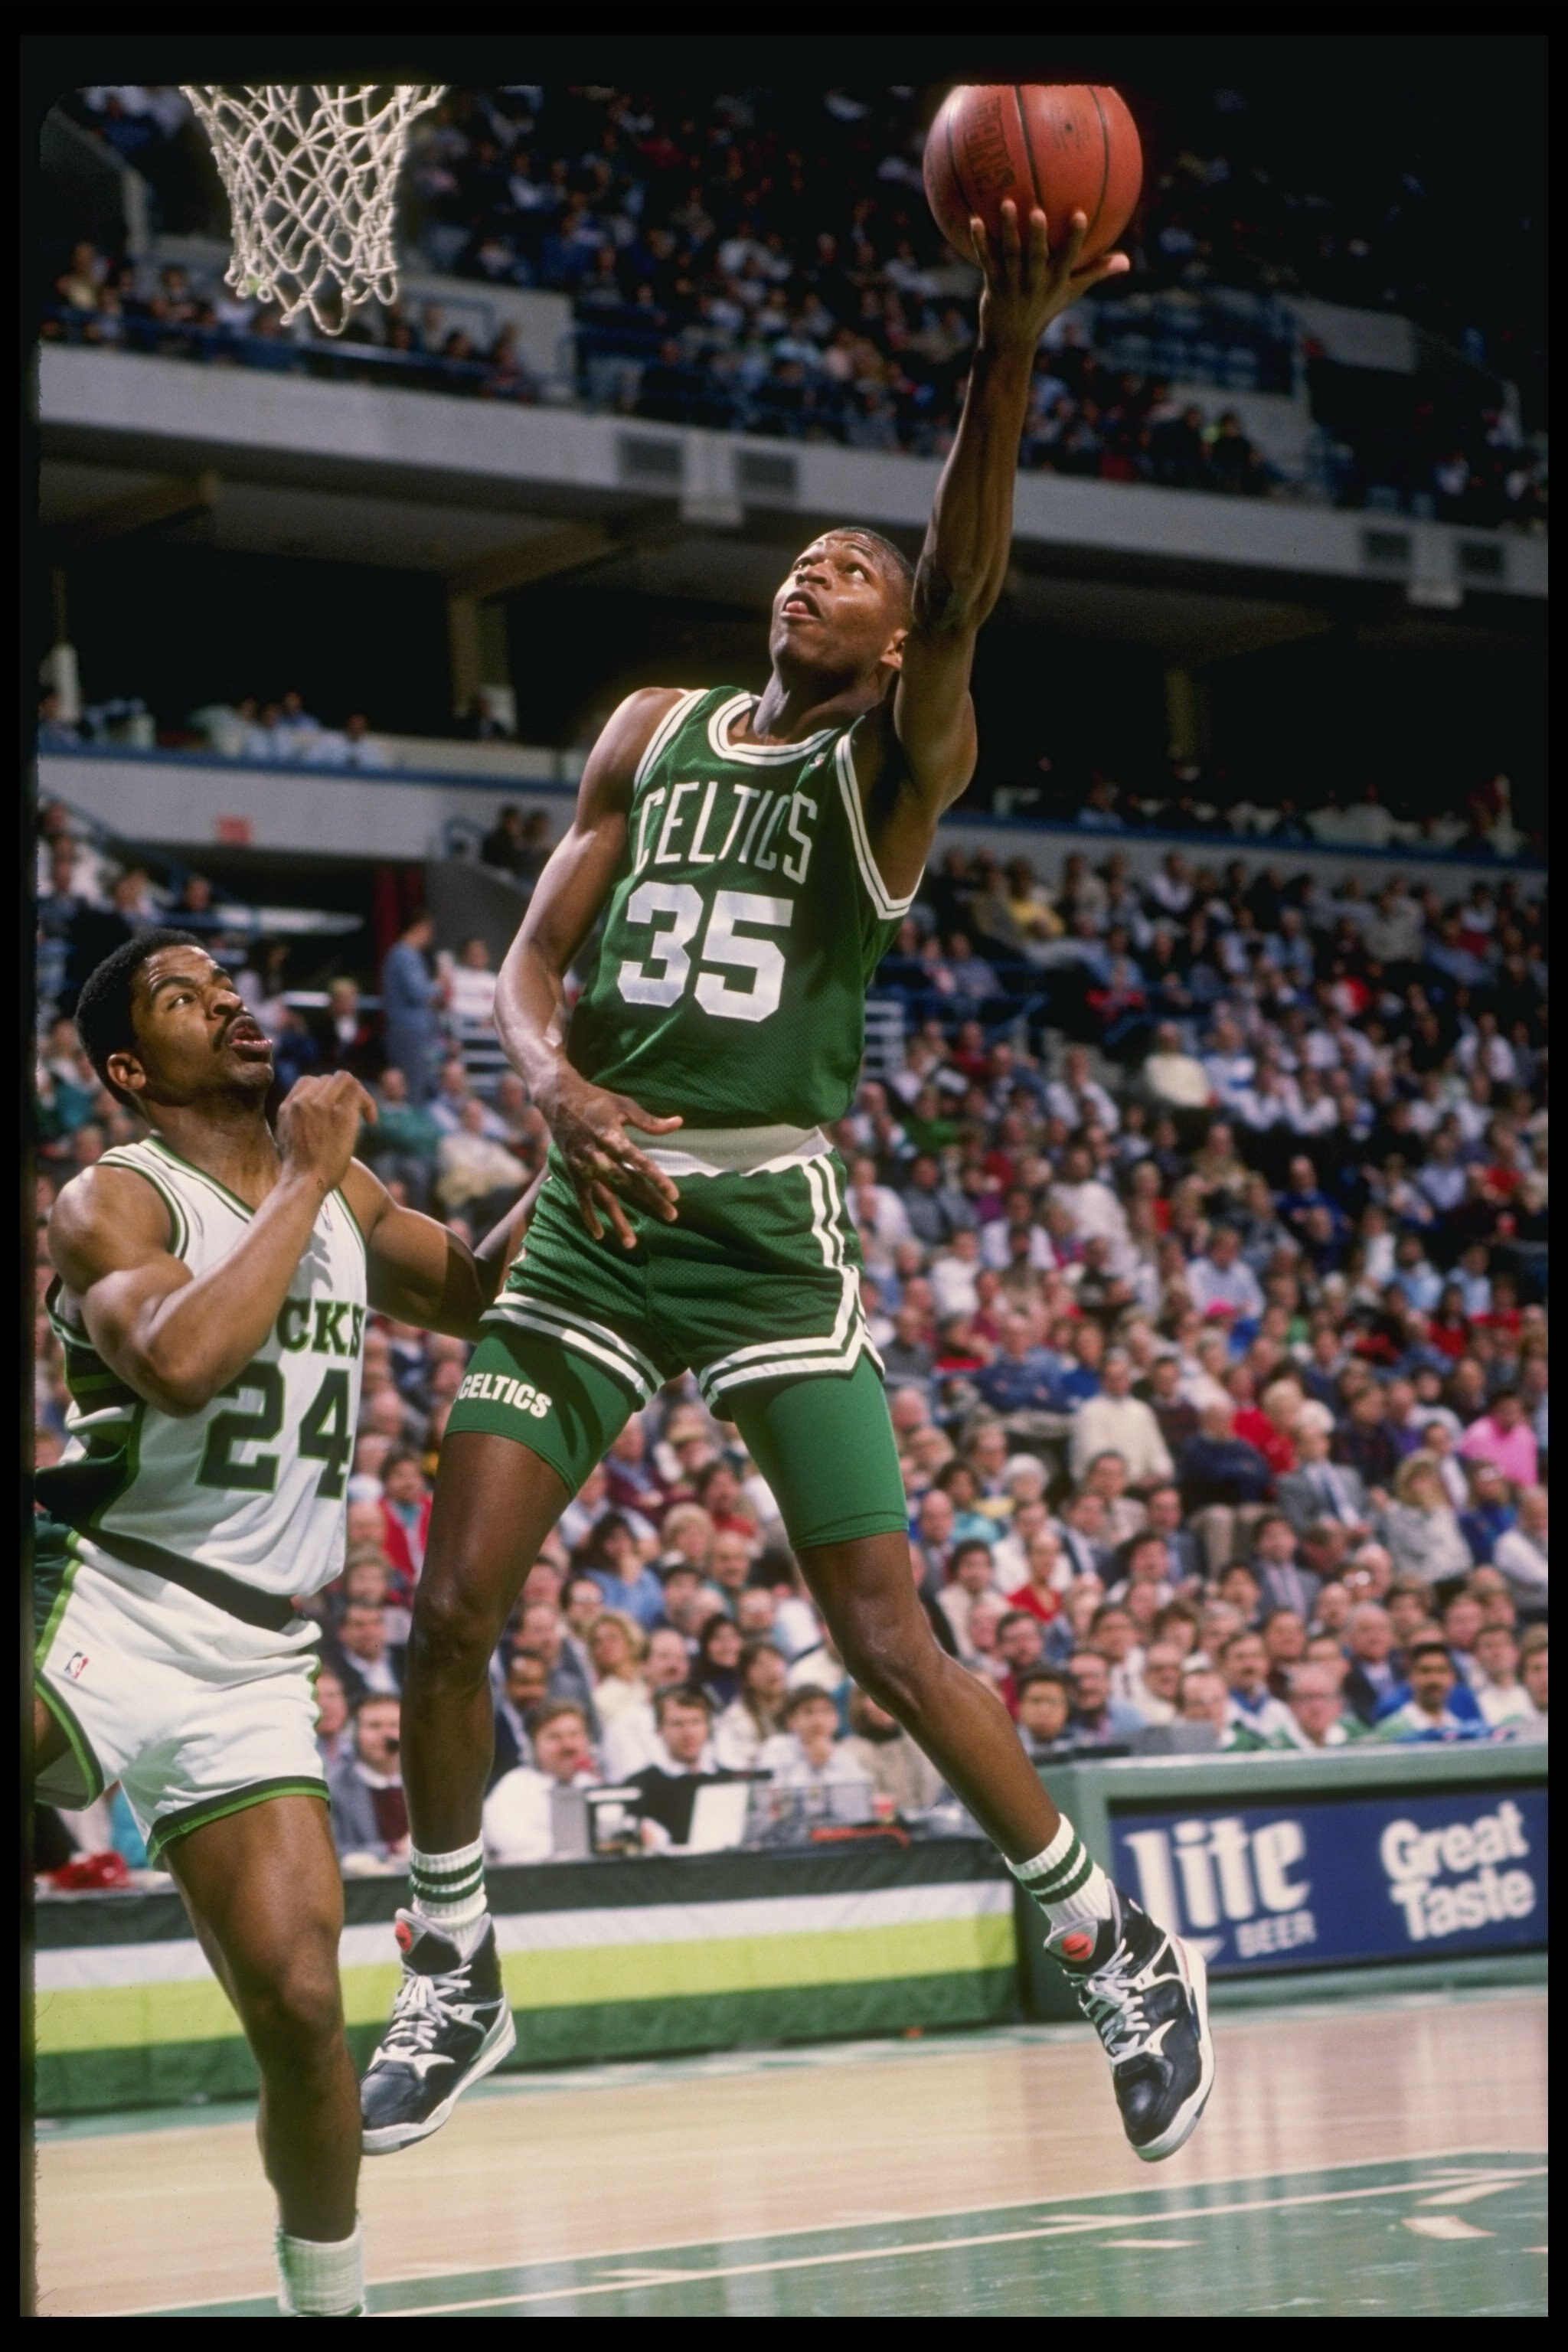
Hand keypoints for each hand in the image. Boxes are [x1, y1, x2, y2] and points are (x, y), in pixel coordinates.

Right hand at [277, 1071, 375, 1193]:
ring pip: (344, 1079)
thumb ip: (299, 1123)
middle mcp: (301, 1101)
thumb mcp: (289, 1141)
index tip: (336, 1109)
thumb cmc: (300, 1173)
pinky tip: (372, 1121)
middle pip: (327, 1079)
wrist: (303, 1183)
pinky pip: (358, 1092)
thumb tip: (314, 1119)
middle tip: (355, 1112)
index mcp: (287, 1107)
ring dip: (358, 1093)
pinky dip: (368, 1104)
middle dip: (344, 1093)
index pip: (308, 1082)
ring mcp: (320, 1104)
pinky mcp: (340, 1112)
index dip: (326, 1092)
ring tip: (364, 1114)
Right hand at [538, 1066, 682, 1248]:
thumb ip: (650, 1121)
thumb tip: (679, 1123)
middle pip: (627, 1184)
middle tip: (671, 1217)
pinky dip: (589, 1217)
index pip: (638, 1162)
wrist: (557, 1098)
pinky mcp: (572, 1172)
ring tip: (631, 1242)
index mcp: (612, 1137)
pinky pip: (581, 1199)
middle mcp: (597, 1155)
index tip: (674, 1195)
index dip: (657, 1179)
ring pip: (604, 1198)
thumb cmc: (595, 1100)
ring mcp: (583, 1166)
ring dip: (618, 1220)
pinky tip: (600, 1235)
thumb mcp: (623, 1106)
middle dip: (650, 1201)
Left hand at [971, 200, 1128, 355]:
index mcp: (1056, 281)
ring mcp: (1013, 283)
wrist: (1010, 339)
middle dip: (1038, 235)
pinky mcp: (993, 283)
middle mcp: (1035, 282)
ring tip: (1006, 203)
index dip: (1074, 239)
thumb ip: (1096, 272)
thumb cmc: (1045, 308)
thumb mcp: (1072, 292)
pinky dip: (980, 240)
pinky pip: (986, 258)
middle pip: (1037, 256)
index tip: (1080, 215)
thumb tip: (1126, 261)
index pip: (1069, 258)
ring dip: (1008, 229)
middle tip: (1037, 211)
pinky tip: (974, 219)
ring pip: (1010, 254)